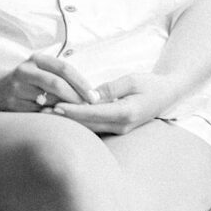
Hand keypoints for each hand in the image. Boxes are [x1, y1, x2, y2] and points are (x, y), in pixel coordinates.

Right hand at [0, 53, 99, 113]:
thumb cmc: (27, 80)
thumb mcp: (41, 69)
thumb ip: (60, 75)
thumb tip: (90, 92)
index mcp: (37, 60)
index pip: (64, 68)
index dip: (81, 82)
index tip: (94, 95)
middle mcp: (26, 71)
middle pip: (56, 84)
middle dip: (76, 97)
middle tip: (90, 107)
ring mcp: (18, 89)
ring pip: (47, 101)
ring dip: (66, 109)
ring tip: (80, 115)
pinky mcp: (13, 105)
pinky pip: (38, 114)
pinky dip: (53, 117)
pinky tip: (63, 121)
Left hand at [47, 71, 180, 134]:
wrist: (167, 95)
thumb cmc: (150, 84)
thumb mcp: (132, 80)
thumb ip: (111, 88)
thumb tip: (90, 95)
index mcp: (126, 113)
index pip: (94, 113)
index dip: (74, 111)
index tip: (56, 106)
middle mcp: (121, 126)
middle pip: (88, 125)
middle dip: (66, 120)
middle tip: (43, 112)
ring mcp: (119, 130)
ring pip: (90, 129)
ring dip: (70, 123)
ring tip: (48, 115)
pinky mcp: (116, 129)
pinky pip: (95, 128)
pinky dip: (80, 123)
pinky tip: (65, 117)